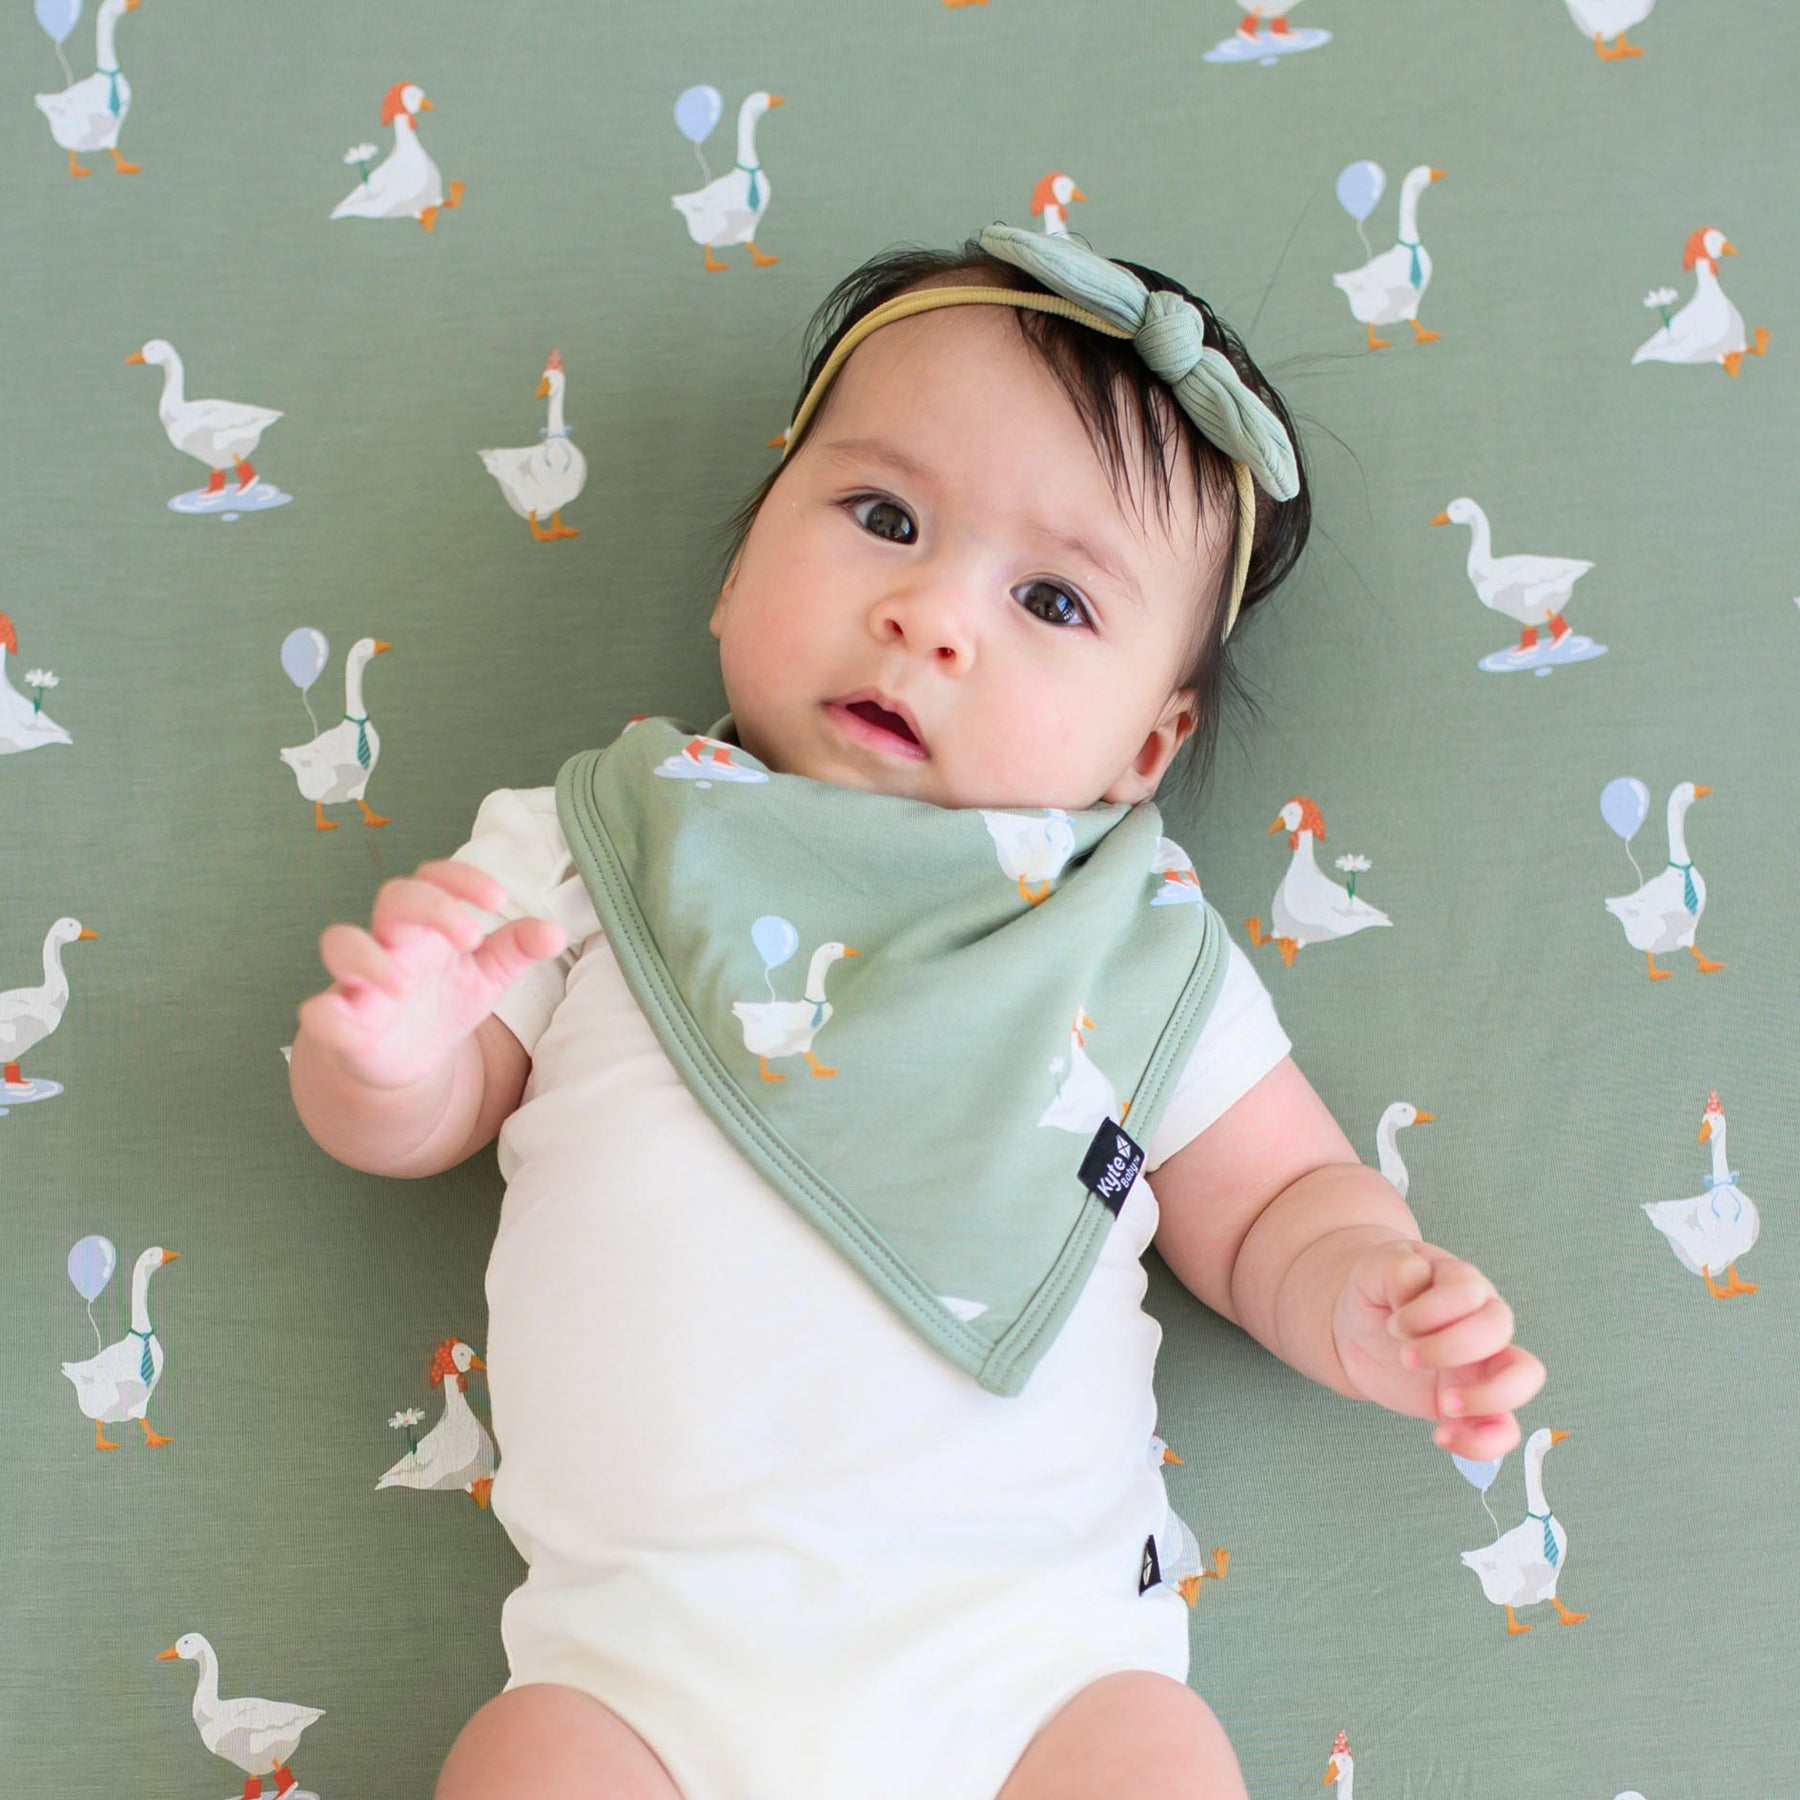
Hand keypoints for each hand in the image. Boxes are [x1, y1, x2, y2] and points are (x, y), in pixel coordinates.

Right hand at [297, 860, 565, 1090]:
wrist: (411, 1060)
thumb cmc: (446, 1001)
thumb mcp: (487, 975)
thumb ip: (517, 949)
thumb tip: (555, 931)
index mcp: (428, 925)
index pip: (434, 878)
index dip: (462, 878)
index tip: (498, 900)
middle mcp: (390, 942)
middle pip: (393, 896)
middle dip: (430, 907)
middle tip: (470, 939)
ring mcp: (360, 979)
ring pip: (340, 942)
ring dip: (369, 957)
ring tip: (406, 984)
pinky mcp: (340, 1020)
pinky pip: (319, 1009)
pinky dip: (328, 1013)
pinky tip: (354, 1023)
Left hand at [1331, 1239, 1544, 1458]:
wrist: (1360, 1332)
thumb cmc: (1375, 1294)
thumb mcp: (1372, 1269)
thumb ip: (1395, 1268)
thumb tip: (1418, 1280)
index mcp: (1458, 1283)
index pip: (1467, 1291)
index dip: (1429, 1311)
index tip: (1393, 1325)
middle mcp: (1481, 1321)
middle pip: (1499, 1327)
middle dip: (1450, 1347)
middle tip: (1406, 1358)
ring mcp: (1484, 1364)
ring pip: (1525, 1375)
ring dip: (1488, 1394)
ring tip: (1444, 1405)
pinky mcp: (1475, 1404)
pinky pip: (1506, 1428)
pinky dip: (1483, 1442)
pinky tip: (1442, 1435)